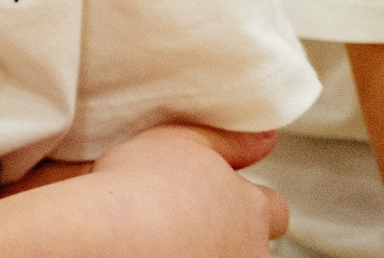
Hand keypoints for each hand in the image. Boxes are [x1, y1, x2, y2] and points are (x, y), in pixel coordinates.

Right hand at [85, 125, 284, 254]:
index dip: (245, 200)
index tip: (212, 195)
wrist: (110, 238)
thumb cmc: (141, 189)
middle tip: (187, 222)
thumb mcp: (183, 140)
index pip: (272, 208)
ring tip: (161, 240)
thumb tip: (265, 137)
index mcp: (252, 210)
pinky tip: (149, 250)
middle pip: (252, 242)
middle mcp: (250, 251)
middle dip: (227, 233)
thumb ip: (230, 140)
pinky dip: (176, 256)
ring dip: (203, 250)